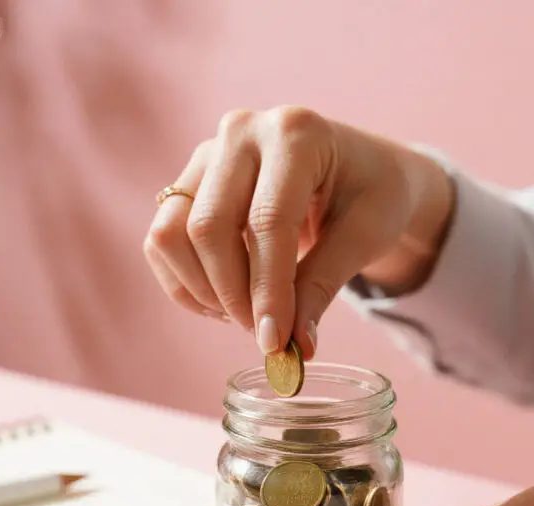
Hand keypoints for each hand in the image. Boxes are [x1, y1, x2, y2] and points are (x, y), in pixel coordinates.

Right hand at [143, 106, 453, 357]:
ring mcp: (207, 153)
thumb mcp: (365, 237)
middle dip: (234, 296)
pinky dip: (186, 284)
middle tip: (266, 335)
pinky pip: (161, 240)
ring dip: (202, 291)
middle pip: (209, 227)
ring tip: (244, 315)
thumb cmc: (372, 195)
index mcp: (296, 133)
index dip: (268, 290)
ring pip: (170, 233)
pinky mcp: (189, 181)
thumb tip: (295, 347)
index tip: (275, 343)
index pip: (267, 222)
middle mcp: (242, 131)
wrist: (359, 169)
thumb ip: (324, 287)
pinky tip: (224, 302)